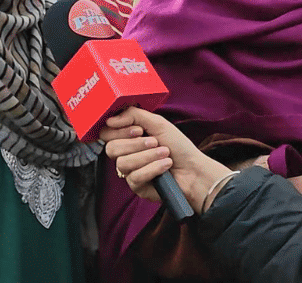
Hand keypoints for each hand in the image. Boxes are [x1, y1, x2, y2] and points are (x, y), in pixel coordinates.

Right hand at [102, 107, 231, 211]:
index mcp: (128, 138)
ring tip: (165, 153)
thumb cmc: (178, 146)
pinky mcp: (137, 187)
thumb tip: (110, 120)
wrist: (194, 169)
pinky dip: (153, 168)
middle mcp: (126, 155)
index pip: (107, 134)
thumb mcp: (157, 123)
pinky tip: (165, 166)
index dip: (119, 131)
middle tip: (155, 142)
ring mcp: (130, 172)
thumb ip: (133, 115)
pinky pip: (135, 177)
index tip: (139, 130)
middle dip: (136, 144)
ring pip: (123, 163)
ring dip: (148, 156)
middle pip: (111, 149)